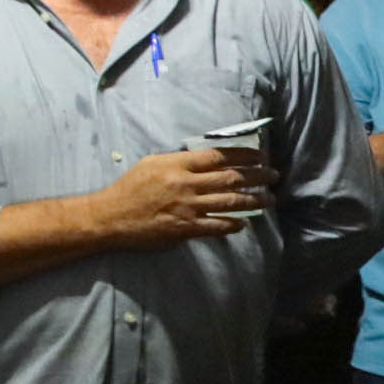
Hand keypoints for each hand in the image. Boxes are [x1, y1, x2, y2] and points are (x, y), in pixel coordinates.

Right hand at [102, 144, 271, 246]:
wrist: (110, 217)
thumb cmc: (129, 188)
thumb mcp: (152, 164)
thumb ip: (179, 161)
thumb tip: (206, 160)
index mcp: (177, 165)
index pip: (219, 156)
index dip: (245, 155)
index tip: (262, 155)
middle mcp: (186, 184)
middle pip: (231, 178)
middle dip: (258, 176)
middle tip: (274, 176)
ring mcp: (187, 208)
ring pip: (230, 202)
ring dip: (254, 200)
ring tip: (269, 199)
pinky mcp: (185, 229)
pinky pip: (217, 226)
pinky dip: (233, 224)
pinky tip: (243, 223)